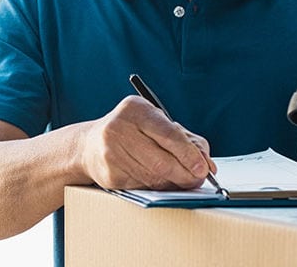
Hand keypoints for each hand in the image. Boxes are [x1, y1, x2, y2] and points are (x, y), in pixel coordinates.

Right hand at [80, 96, 215, 190]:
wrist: (90, 145)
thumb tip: (206, 164)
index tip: (203, 168)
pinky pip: (142, 186)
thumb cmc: (132, 132)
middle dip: (185, 174)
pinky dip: (157, 188)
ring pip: (153, 177)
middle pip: (161, 161)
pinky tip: (160, 182)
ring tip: (182, 181)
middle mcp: (119, 128)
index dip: (188, 154)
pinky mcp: (109, 175)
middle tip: (198, 179)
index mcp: (135, 109)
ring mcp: (111, 153)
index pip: (168, 134)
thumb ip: (186, 139)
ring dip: (173, 183)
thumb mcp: (156, 123)